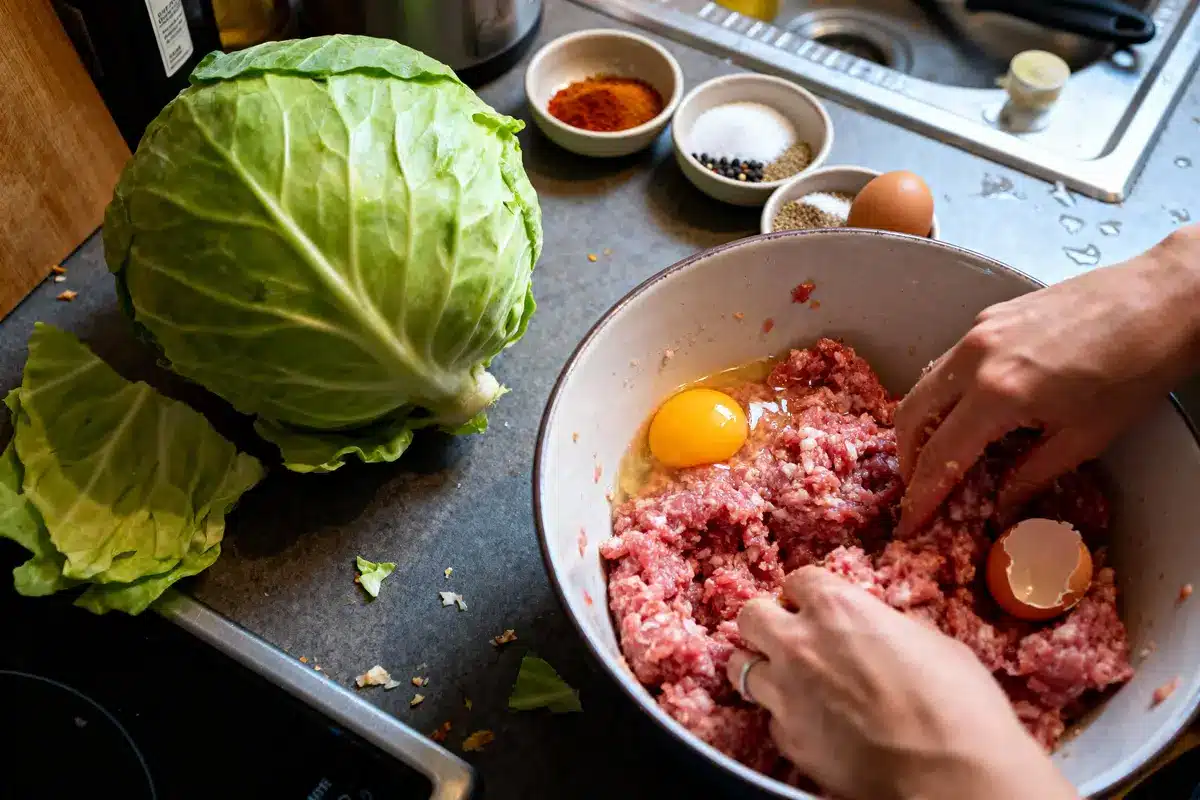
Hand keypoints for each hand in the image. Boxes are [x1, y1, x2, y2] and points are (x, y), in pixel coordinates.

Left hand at [728, 567, 1076, 799]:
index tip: (820, 608)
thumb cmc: (959, 704)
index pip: (797, 580)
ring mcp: (785, 694)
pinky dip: (785, 718)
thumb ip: (886, 628)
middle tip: (793, 638)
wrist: (951, 779)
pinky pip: (770, 717)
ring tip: (792, 683)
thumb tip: (878, 631)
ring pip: (741, 667)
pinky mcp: (786, 739)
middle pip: (751, 616)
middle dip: (768, 623)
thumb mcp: (930, 642)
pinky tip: (814, 725)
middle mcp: (798, 643)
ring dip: (764, 669)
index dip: (809, 595)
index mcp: (836, 607)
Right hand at [896, 224, 1199, 536]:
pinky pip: (947, 363)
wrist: (1161, 301)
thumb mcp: (1085, 438)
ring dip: (921, 425)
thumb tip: (1000, 510)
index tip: (909, 523)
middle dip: (907, 459)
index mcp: (999, 394)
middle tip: (918, 490)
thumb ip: (1031, 476)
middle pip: (911, 415)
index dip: (920, 496)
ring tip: (938, 456)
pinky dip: (943, 395)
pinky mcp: (988, 317)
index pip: (940, 455)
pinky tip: (966, 413)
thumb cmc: (1135, 372)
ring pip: (924, 385)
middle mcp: (975, 358)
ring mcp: (977, 332)